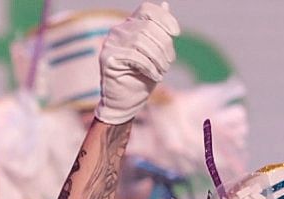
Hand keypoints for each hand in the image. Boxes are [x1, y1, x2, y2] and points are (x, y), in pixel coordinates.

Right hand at [95, 3, 178, 125]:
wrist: (125, 103)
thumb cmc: (141, 77)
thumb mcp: (156, 51)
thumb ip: (159, 30)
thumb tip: (165, 4)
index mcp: (129, 25)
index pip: (147, 9)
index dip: (164, 18)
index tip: (176, 33)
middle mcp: (117, 31)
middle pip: (148, 26)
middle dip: (164, 45)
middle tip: (169, 63)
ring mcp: (110, 44)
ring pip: (141, 41)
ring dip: (158, 57)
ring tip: (163, 71)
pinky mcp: (107, 59)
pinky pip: (134, 56)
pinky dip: (149, 66)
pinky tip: (155, 76)